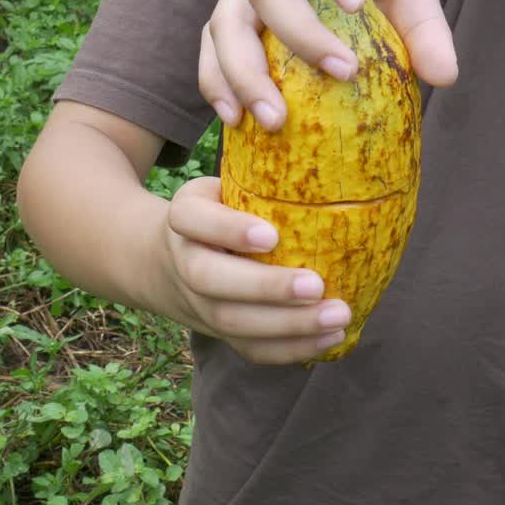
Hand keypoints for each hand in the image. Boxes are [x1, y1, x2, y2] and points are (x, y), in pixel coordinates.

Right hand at [153, 176, 351, 364]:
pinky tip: (330, 338)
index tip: (271, 234)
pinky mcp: (218, 331)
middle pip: (211, 280)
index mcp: (184, 218)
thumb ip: (255, 172)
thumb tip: (326, 155)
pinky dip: (291, 349)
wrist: (165, 260)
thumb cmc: (217, 211)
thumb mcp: (222, 185)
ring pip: (232, 322)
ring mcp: (197, 303)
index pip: (194, 220)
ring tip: (338, 315)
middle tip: (316, 284)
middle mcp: (184, 262)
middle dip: (265, 287)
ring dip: (288, 325)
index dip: (229, 230)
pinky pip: (249, 349)